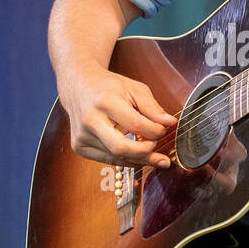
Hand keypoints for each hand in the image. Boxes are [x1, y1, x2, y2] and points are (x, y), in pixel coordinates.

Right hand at [59, 63, 175, 166]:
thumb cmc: (109, 87)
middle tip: (162, 157)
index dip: (155, 131)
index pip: (136, 125)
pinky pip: (108, 159)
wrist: (79, 87)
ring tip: (155, 158)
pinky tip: (138, 157)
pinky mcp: (79, 146)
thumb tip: (169, 123)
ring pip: (116, 157)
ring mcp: (82, 135)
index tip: (163, 129)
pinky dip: (126, 160)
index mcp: (104, 102)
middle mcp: (90, 120)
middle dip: (146, 154)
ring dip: (139, 160)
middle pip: (121, 148)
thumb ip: (152, 107)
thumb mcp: (134, 89)